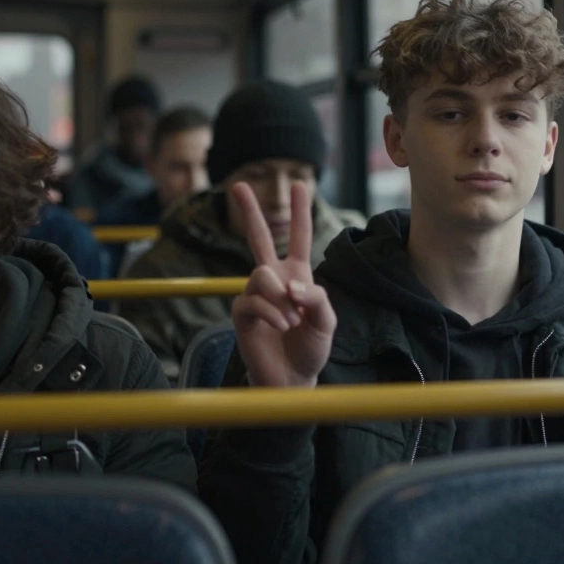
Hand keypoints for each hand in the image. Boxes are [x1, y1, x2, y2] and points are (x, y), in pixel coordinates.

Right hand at [230, 181, 334, 387]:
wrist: (292, 379)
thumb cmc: (311, 349)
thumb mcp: (326, 321)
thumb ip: (316, 297)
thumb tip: (290, 284)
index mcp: (297, 276)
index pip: (299, 238)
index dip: (300, 212)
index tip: (300, 185)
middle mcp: (273, 280)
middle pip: (259, 238)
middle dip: (249, 212)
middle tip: (237, 185)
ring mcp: (255, 295)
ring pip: (261, 275)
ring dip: (281, 299)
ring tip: (293, 321)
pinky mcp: (242, 313)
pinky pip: (253, 300)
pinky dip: (273, 313)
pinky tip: (282, 326)